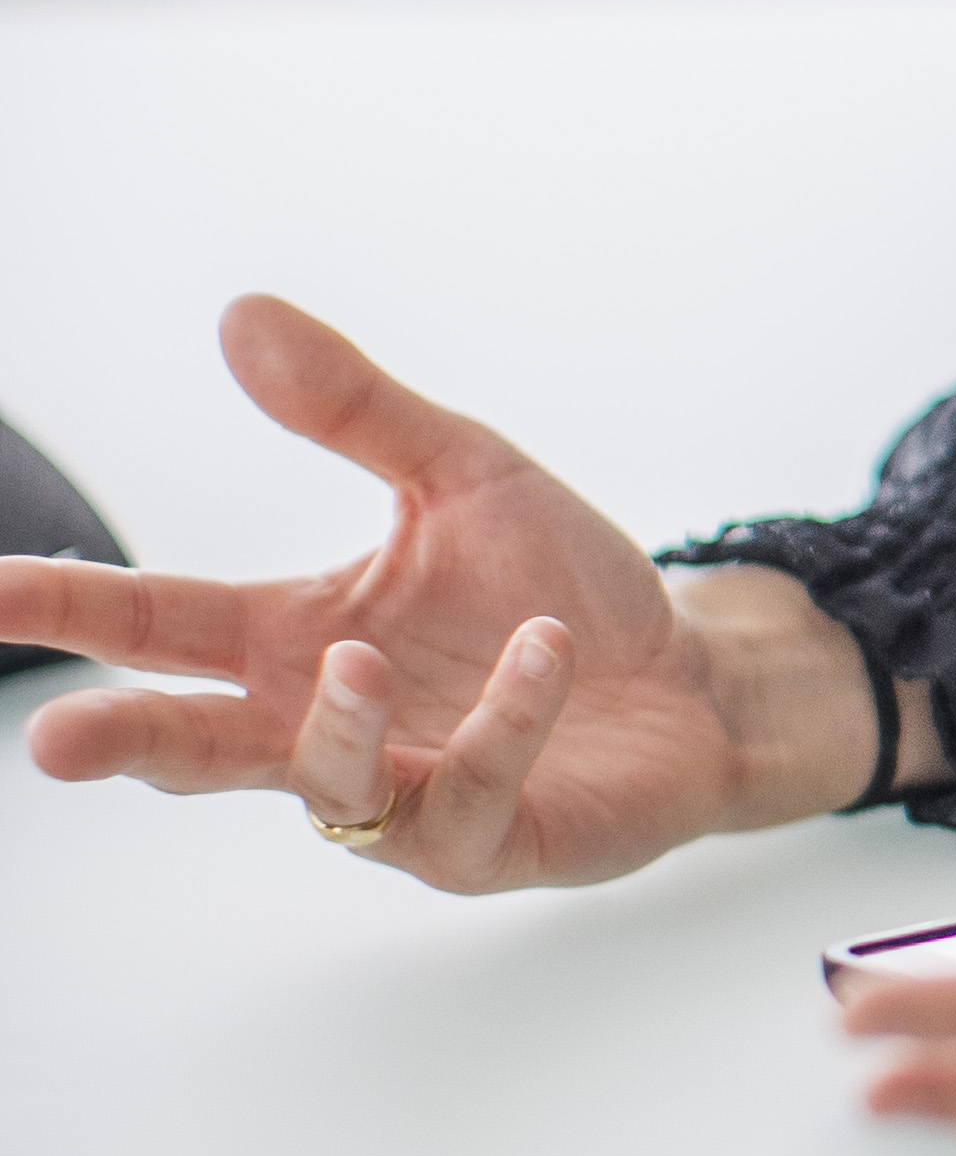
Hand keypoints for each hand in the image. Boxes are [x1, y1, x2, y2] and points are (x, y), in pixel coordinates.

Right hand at [0, 292, 878, 888]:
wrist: (692, 676)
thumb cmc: (561, 588)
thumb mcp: (461, 474)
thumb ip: (354, 409)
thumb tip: (242, 314)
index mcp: (298, 638)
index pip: (158, 624)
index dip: (68, 611)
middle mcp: (333, 722)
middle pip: (201, 744)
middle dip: (129, 740)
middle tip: (54, 740)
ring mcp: (409, 797)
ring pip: (332, 784)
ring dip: (339, 725)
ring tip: (358, 658)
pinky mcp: (495, 841)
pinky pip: (476, 791)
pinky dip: (505, 719)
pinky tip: (543, 652)